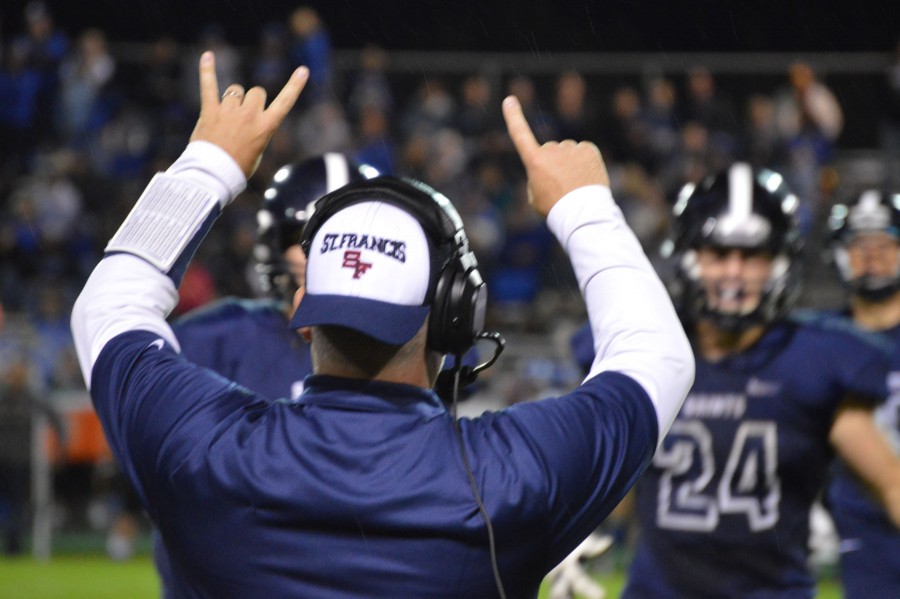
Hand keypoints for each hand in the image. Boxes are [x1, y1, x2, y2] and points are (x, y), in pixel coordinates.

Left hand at [189, 52, 308, 177]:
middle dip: (251, 100)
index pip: (285, 102)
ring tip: (225, 117)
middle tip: (243, 118)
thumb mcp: (257, 150)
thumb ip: (257, 128)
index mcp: (266, 127)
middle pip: (256, 92)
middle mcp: (250, 115)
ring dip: (232, 99)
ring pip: (235, 90)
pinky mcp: (210, 110)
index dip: (295, 86)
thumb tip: (245, 115)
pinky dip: (207, 70)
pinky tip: (207, 56)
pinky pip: (209, 86)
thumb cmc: (238, 167)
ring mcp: (229, 111)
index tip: (303, 71)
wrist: (214, 175)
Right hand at [502, 95, 608, 216]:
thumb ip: (537, 177)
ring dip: (569, 163)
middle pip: (549, 151)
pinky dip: (584, 161)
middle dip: (553, 162)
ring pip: (567, 151)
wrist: (583, 214)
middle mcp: (552, 150)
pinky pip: (583, 151)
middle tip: (560, 185)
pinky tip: (585, 177)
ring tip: (575, 184)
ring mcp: (571, 148)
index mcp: (534, 161)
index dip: (514, 117)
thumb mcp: (535, 196)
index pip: (520, 134)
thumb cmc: (555, 208)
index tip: (509, 100)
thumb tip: (548, 167)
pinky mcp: (588, 150)